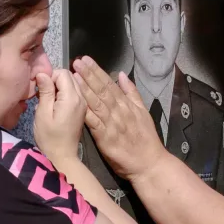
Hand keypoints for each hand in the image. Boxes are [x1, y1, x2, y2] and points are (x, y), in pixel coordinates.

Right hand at [33, 69, 85, 163]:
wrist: (62, 156)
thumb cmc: (49, 137)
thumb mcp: (43, 113)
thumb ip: (45, 91)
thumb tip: (42, 73)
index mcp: (72, 98)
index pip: (63, 73)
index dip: (49, 76)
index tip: (40, 88)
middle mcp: (81, 98)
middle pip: (70, 76)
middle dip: (54, 80)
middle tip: (43, 93)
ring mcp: (84, 103)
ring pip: (72, 83)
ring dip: (59, 86)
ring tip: (48, 99)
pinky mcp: (82, 109)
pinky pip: (74, 92)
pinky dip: (64, 93)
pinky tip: (55, 104)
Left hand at [72, 56, 167, 180]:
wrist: (149, 163)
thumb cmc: (146, 140)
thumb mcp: (143, 112)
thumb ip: (132, 93)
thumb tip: (122, 75)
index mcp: (127, 105)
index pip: (110, 85)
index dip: (97, 71)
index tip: (86, 60)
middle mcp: (119, 112)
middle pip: (102, 90)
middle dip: (88, 75)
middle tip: (77, 62)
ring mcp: (112, 124)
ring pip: (96, 103)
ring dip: (84, 88)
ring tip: (74, 75)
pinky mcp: (105, 138)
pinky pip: (93, 121)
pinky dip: (84, 110)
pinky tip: (75, 101)